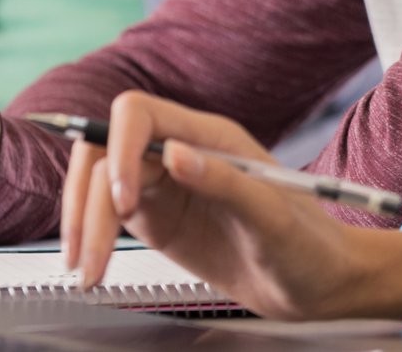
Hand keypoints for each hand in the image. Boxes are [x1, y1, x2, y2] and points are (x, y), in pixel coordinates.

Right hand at [64, 91, 401, 324]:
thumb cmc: (310, 246)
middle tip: (86, 249)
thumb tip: (174, 155)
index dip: (120, 146)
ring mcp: (165, 187)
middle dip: (87, 194)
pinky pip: (109, 216)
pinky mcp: (158, 221)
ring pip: (100, 185)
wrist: (319, 286)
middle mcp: (181, 153)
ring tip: (85, 272)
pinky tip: (90, 267)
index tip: (124, 197)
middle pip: (106, 150)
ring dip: (82, 222)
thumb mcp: (275, 216)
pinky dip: (92, 239)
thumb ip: (226, 183)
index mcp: (210, 136)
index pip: (140, 115)